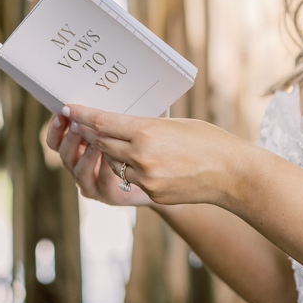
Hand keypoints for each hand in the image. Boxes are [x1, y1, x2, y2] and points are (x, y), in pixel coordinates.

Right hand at [48, 114, 155, 206]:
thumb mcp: (117, 131)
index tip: (62, 113)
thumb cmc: (135, 146)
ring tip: (95, 141)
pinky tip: (112, 156)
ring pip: (79, 170)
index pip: (55, 141)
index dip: (56, 128)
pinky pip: (102, 180)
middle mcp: (77, 168)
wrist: (157, 178)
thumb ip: (105, 121)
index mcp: (75, 150)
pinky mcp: (106, 195)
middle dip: (70, 138)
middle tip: (77, 125)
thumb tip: (99, 94)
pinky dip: (105, 167)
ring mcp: (90, 184)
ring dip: (86, 154)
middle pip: (63, 154)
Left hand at [61, 104, 256, 206]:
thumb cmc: (209, 141)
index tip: (68, 108)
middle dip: (90, 133)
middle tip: (80, 123)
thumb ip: (145, 126)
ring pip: (113, 163)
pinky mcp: (152, 194)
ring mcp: (146, 178)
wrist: (234, 175)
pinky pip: (131, 179)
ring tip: (110, 141)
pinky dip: (130, 169)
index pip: (102, 122)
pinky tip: (138, 162)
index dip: (82, 115)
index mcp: (146, 131)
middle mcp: (141, 155)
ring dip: (109, 152)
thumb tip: (121, 125)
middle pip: (101, 143)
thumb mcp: (174, 124)